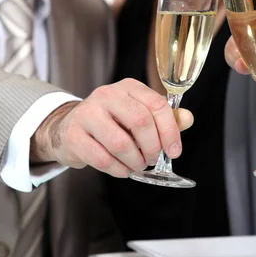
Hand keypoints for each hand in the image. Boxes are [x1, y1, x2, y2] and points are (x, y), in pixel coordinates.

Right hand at [31, 78, 193, 176]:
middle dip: (152, 148)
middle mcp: (106, 95)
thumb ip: (164, 117)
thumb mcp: (138, 114)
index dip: (170, 131)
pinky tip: (121, 169)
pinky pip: (102, 159)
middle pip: (140, 121)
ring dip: (135, 162)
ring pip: (120, 143)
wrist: (68, 128)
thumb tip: (187, 119)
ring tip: (137, 165)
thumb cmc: (109, 122)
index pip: (156, 104)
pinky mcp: (73, 135)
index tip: (174, 151)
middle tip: (152, 159)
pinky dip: (118, 170)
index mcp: (128, 87)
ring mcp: (87, 113)